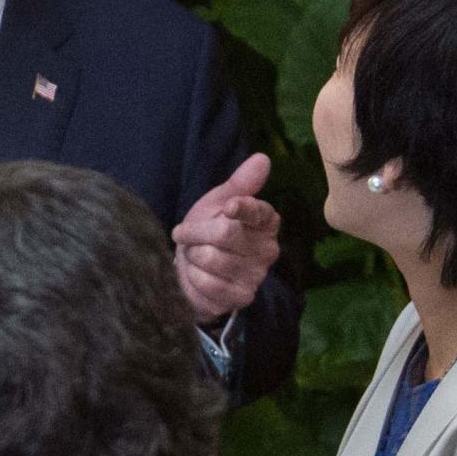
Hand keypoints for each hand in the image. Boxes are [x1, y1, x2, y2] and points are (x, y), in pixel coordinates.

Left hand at [172, 153, 280, 323]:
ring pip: (212, 258)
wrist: (190, 268)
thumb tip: (263, 158)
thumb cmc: (206, 230)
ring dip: (193, 255)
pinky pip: (208, 282)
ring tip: (196, 256)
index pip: (260, 212)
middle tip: (189, 235)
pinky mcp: (241, 297)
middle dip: (196, 232)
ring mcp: (256, 276)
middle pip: (225, 233)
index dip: (242, 208)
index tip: (228, 207)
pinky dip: (193, 276)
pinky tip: (197, 274)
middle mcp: (268, 249)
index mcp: (265, 222)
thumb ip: (239, 183)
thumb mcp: (216, 203)